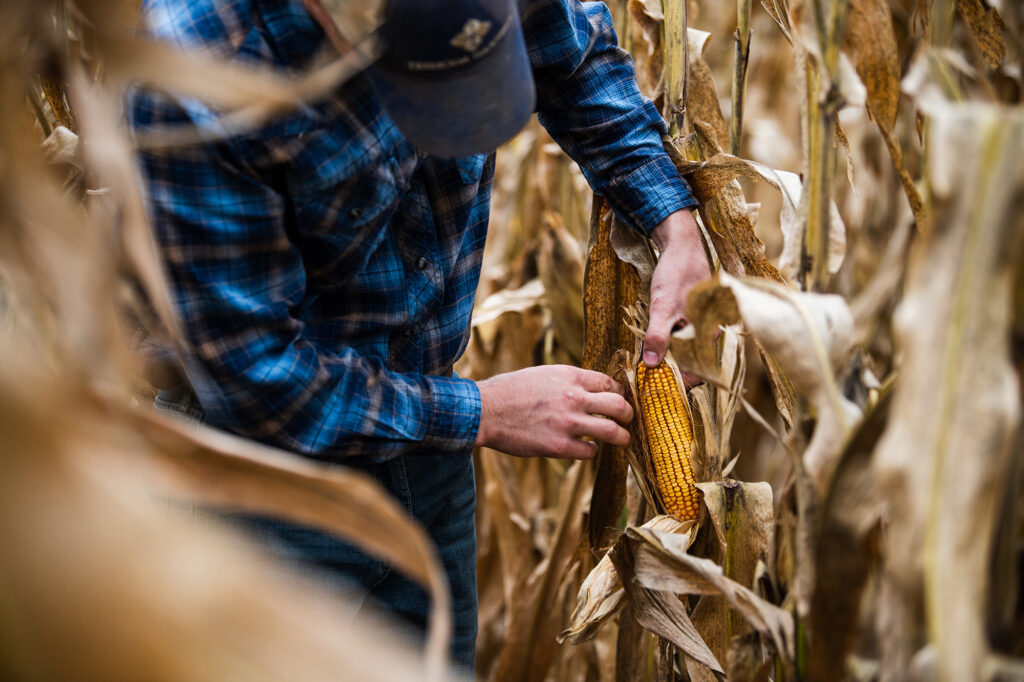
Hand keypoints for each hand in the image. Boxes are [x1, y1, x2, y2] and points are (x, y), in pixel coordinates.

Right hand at [474, 365, 632, 458]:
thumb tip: (590, 390)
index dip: (619, 393)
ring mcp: (569, 423)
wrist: (485, 411)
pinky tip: (586, 448)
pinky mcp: (560, 446)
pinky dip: (591, 451)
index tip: (619, 400)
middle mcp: (574, 397)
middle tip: (629, 420)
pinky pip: (590, 451)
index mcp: (570, 376)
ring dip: (622, 437)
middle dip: (629, 415)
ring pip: (612, 431)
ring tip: (623, 440)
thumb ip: (569, 381)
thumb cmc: (510, 391)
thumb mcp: (543, 374)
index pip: (610, 383)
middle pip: (619, 406)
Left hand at [644, 209, 710, 370]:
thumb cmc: (676, 275)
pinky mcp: (692, 316)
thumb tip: (652, 366)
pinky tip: (654, 347)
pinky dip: (669, 345)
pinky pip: (682, 337)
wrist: (681, 245)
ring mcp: (702, 324)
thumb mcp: (663, 307)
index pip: (700, 371)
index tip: (661, 391)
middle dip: (673, 374)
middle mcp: (710, 331)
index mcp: (709, 333)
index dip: (681, 383)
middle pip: (692, 363)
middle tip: (649, 382)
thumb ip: (658, 337)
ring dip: (669, 360)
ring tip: (649, 368)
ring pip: (686, 351)